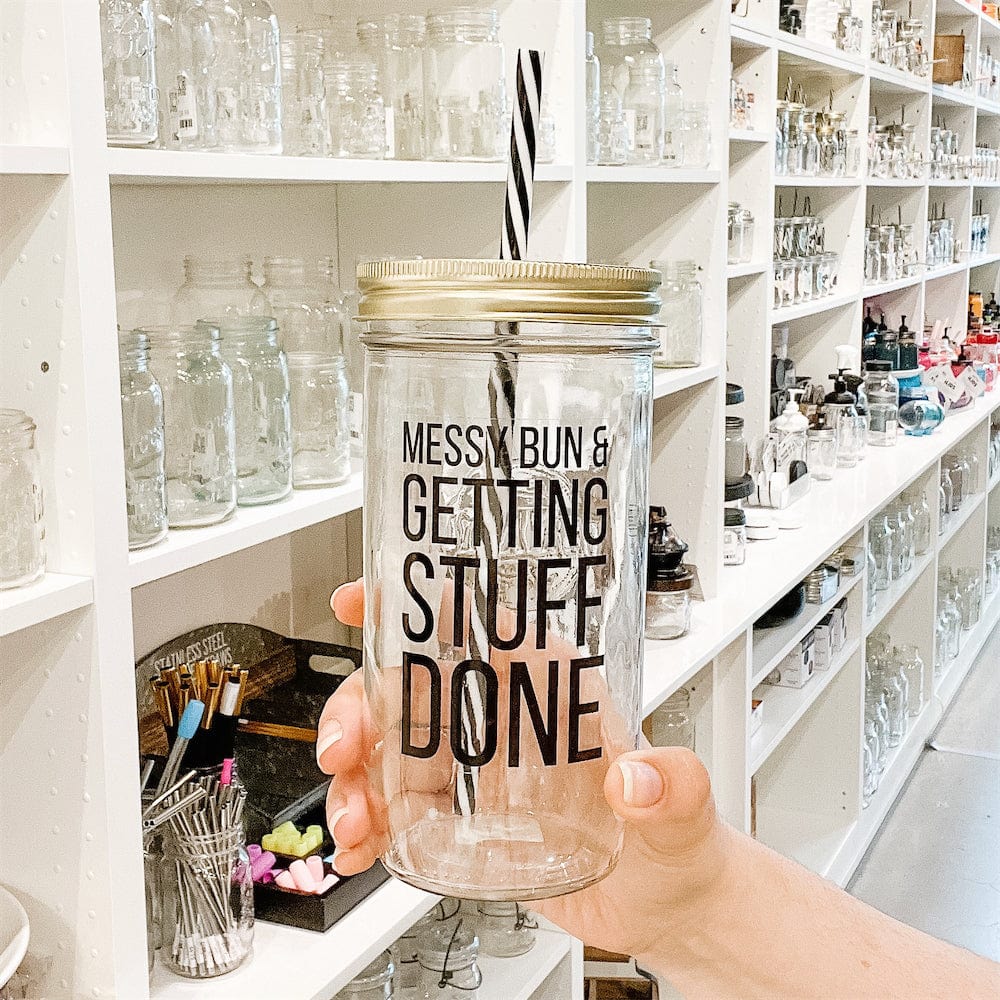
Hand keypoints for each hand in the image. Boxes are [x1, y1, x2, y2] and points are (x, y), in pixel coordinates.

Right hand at [318, 579, 738, 962]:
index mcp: (550, 683)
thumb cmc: (674, 836)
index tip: (360, 602)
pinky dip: (368, 824)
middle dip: (361, 708)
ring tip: (355, 821)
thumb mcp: (680, 808)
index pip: (476, 623)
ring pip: (391, 748)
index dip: (412, 608)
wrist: (663, 902)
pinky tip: (360, 847)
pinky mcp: (464, 817)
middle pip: (411, 687)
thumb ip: (672, 786)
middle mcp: (505, 716)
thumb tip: (638, 780)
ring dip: (355, 777)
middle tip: (345, 751)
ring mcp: (478, 767)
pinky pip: (398, 808)